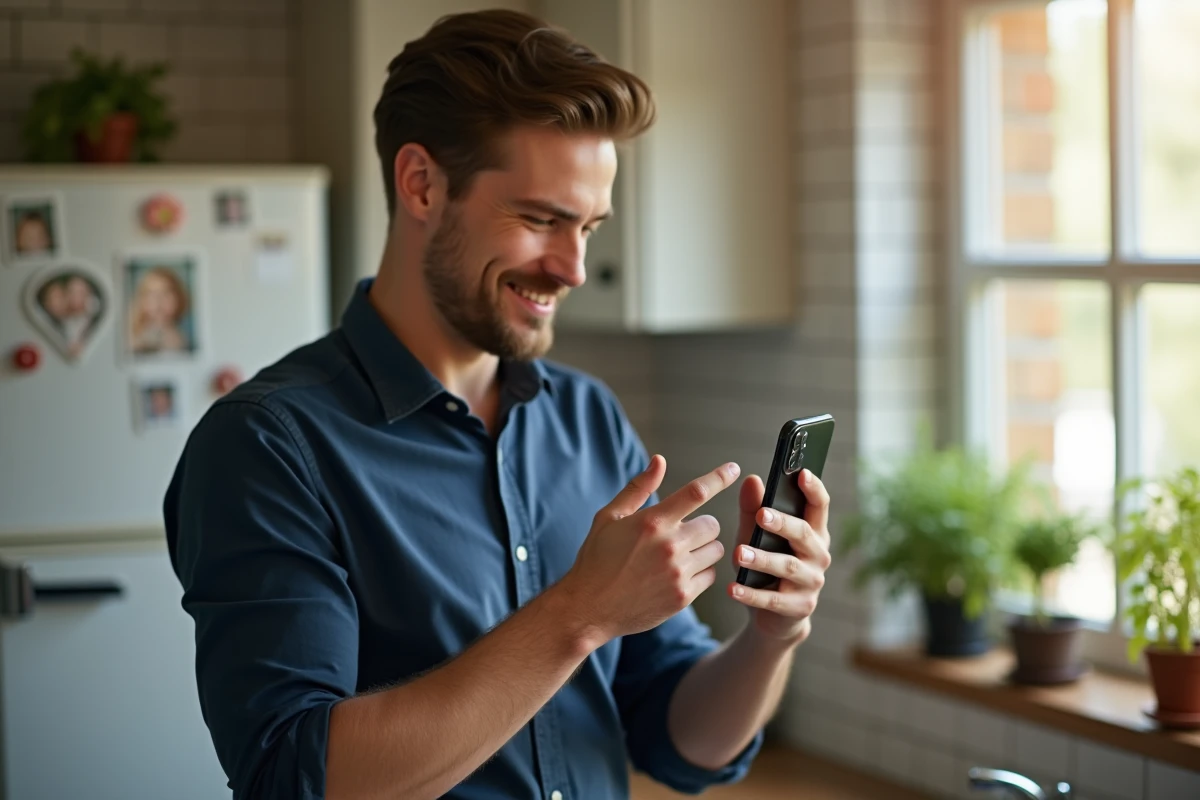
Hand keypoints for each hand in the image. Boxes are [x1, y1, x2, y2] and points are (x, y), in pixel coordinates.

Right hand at [559, 455, 739, 641]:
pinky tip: (677, 574)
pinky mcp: (683, 597)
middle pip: (712, 524)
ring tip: (679, 555)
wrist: (589, 608)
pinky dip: (701, 572)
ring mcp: (678, 573)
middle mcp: (669, 546)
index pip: (696, 492)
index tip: (733, 468)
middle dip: (701, 526)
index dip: (718, 477)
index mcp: (652, 522)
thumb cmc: (597, 559)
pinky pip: (711, 576)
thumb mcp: (610, 517)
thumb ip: (639, 488)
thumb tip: (659, 460)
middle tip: (681, 534)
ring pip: (716, 550)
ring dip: (704, 549)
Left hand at [727, 469, 831, 645]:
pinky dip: (751, 594)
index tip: (802, 473)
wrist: (773, 616)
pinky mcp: (799, 607)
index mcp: (813, 532)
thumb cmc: (766, 567)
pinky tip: (732, 588)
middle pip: (805, 534)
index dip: (814, 489)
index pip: (820, 506)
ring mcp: (811, 582)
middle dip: (783, 523)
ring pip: (788, 566)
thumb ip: (753, 509)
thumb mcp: (757, 536)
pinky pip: (774, 599)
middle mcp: (818, 555)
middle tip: (761, 514)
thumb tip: (752, 479)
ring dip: (763, 559)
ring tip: (738, 553)